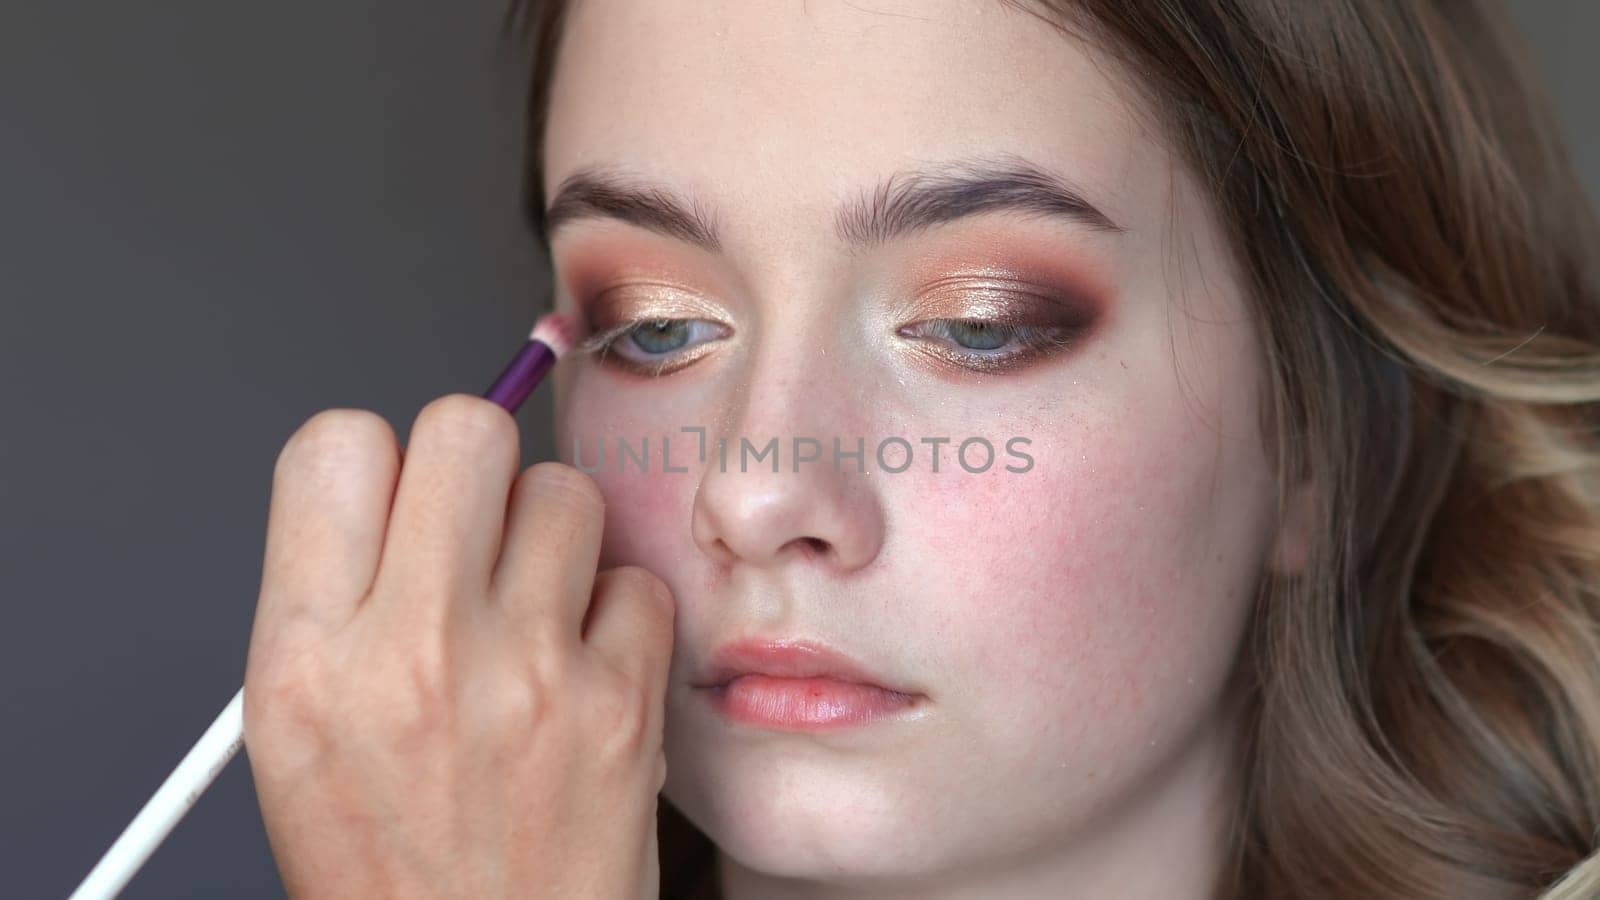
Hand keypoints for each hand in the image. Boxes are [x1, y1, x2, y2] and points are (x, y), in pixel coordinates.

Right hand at [243, 394, 674, 898]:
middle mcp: (413, 653)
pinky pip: (635, 579)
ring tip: (532, 609)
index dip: (375, 459)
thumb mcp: (296, 734)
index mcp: (307, 659)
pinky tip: (583, 667)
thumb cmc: (392, 865)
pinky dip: (615, 612)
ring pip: (564, 489)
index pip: (335, 447)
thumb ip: (334, 595)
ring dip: (551, 534)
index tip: (396, 498)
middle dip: (474, 465)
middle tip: (475, 531)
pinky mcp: (620, 703)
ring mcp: (527, 673)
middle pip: (465, 428)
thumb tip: (401, 482)